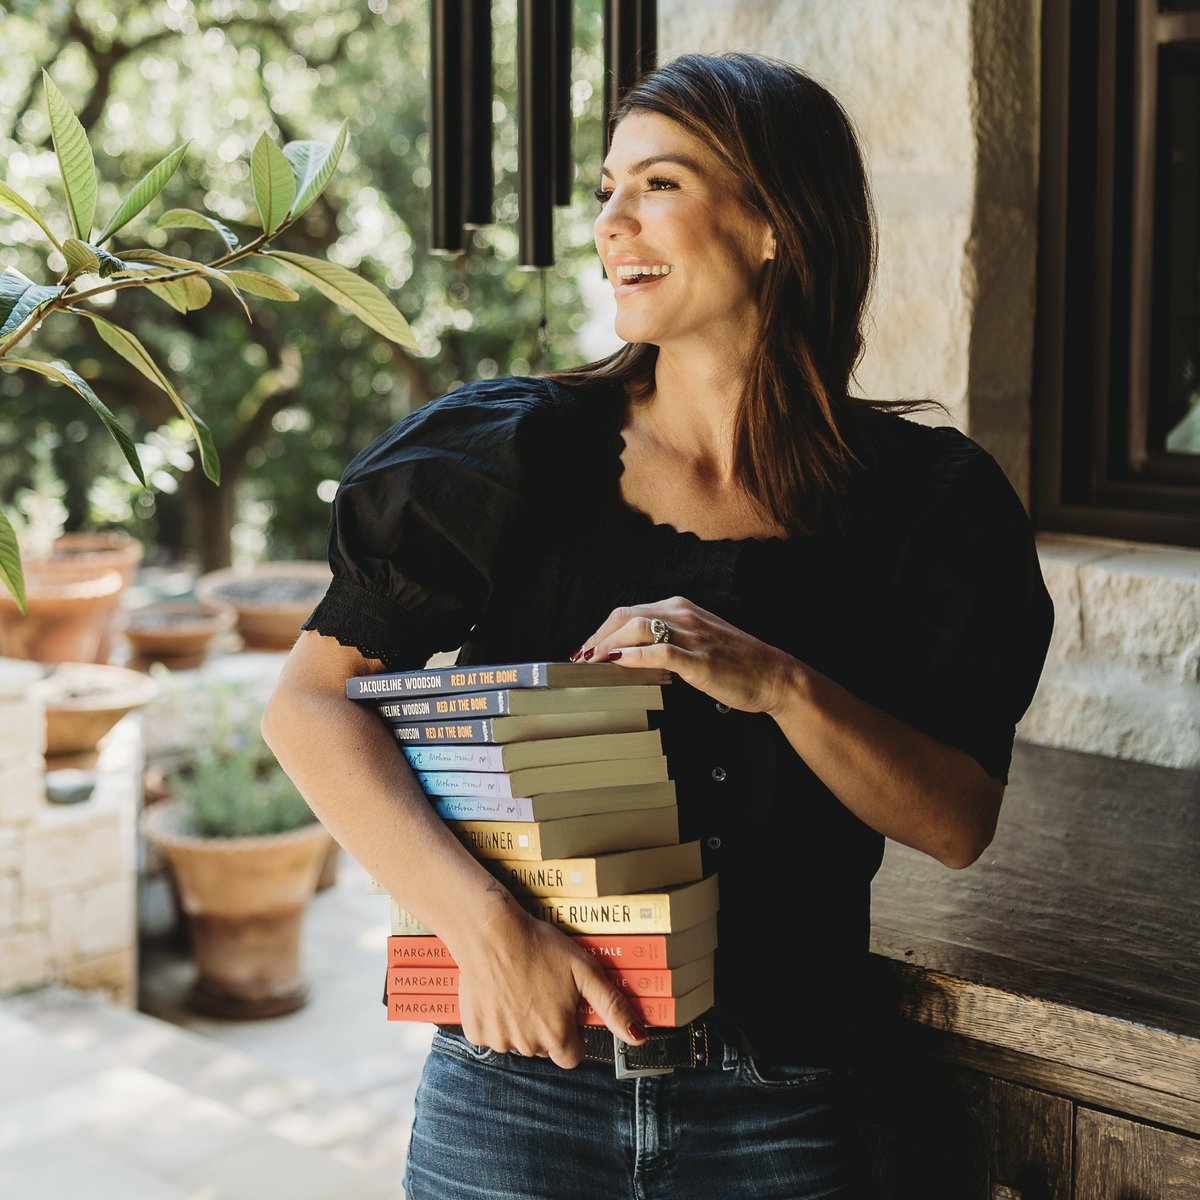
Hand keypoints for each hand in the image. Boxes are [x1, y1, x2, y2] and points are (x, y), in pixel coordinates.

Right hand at [453, 906, 647, 1069]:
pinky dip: (494, 1019)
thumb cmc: (540, 947)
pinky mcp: (475, 1030)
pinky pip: (490, 1035)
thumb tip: (639, 1038)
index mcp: (557, 1035)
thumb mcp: (585, 971)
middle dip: (545, 1027)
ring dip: (520, 1024)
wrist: (490, 931)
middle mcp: (527, 1045)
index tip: (564, 1010)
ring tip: (519, 986)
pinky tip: (498, 992)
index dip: (572, 1035)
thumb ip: (613, 1007)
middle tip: (541, 990)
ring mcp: (499, 1040)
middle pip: (544, 1049)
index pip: (571, 1056)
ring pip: (516, 1043)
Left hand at [573, 596, 797, 715]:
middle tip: (580, 660)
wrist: (775, 675)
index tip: (585, 650)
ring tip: (591, 664)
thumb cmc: (736, 663)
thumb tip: (630, 654)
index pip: (628, 612)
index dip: (601, 631)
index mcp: (680, 608)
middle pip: (625, 616)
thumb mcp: (697, 641)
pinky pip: (660, 652)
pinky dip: (634, 656)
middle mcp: (683, 615)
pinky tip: (617, 664)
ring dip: (607, 646)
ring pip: (637, 628)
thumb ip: (666, 641)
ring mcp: (692, 635)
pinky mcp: (699, 659)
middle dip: (597, 637)